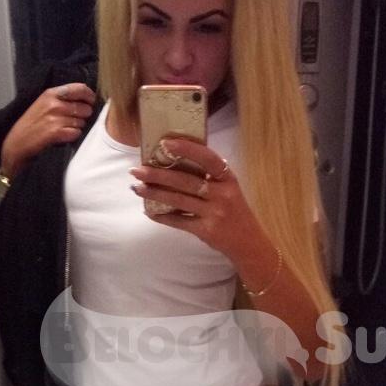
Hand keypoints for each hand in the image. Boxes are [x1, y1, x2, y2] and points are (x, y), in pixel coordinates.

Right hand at [0, 83, 95, 177]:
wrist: (18, 142)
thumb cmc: (32, 123)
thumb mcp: (43, 103)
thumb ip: (62, 98)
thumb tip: (85, 98)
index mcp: (51, 93)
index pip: (80, 89)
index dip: (89, 96)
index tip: (91, 101)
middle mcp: (54, 104)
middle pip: (85, 108)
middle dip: (84, 115)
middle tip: (74, 120)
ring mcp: (55, 119)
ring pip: (82, 122)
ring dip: (78, 127)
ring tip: (65, 128)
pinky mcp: (56, 133)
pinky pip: (76, 133)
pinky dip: (73, 136)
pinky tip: (64, 136)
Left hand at [129, 137, 267, 264]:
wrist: (249, 242)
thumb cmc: (235, 211)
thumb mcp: (229, 189)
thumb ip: (210, 176)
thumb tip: (176, 162)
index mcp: (228, 178)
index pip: (207, 158)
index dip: (187, 149)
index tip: (165, 143)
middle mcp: (222, 194)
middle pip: (186, 180)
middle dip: (158, 174)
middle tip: (137, 170)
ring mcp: (214, 213)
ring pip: (178, 200)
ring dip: (155, 193)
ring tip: (137, 188)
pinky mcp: (206, 231)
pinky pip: (179, 222)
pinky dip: (163, 217)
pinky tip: (149, 212)